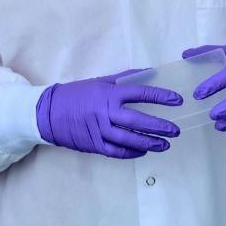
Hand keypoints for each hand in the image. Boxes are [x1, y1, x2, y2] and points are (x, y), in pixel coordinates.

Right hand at [36, 73, 180, 159]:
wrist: (48, 112)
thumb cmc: (76, 94)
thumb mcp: (100, 81)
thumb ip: (124, 78)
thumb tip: (149, 72)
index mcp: (109, 94)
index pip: (141, 93)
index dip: (161, 97)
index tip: (177, 100)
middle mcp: (106, 112)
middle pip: (138, 121)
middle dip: (159, 126)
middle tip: (175, 130)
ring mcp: (100, 130)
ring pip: (129, 140)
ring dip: (149, 143)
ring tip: (165, 145)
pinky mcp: (94, 144)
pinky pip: (117, 152)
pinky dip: (132, 153)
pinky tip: (143, 151)